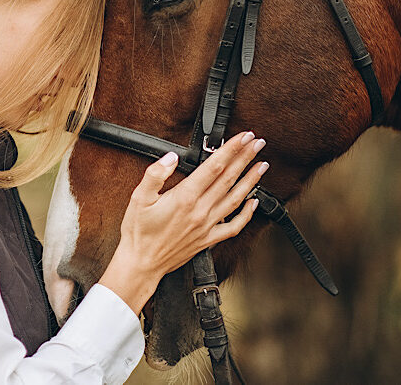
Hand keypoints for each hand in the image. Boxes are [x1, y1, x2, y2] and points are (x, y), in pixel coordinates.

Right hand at [99, 131, 267, 314]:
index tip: (243, 136)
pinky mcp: (208, 239)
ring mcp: (207, 226)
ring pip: (235, 199)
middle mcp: (200, 211)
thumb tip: (171, 157)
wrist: (142, 264)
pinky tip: (254, 202)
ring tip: (262, 165)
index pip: (214, 167)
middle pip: (229, 179)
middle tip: (258, 143)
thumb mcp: (138, 197)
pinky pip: (234, 226)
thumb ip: (155, 174)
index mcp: (185, 197)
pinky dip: (247, 213)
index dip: (231, 149)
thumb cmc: (138, 231)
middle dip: (245, 158)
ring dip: (251, 180)